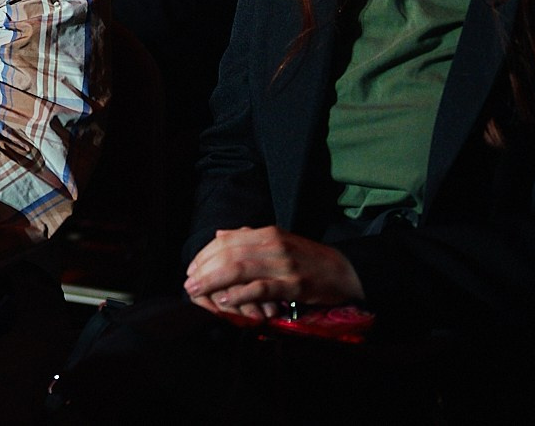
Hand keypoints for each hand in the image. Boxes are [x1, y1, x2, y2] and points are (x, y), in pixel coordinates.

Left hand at [183, 226, 364, 322]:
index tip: (192, 268)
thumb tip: (220, 234)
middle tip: (188, 282)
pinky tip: (225, 300)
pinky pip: (262, 288)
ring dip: (214, 280)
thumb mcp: (279, 240)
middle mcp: (273, 245)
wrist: (345, 272)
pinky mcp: (294, 285)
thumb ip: (249, 237)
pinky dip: (241, 294)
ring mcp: (284, 264)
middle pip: (229, 254)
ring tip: (197, 290)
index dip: (205, 254)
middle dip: (204, 268)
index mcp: (268, 233)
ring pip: (241, 268)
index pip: (227, 240)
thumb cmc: (308, 258)